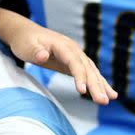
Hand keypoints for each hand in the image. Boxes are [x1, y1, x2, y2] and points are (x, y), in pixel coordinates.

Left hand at [0, 8, 117, 104]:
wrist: (25, 33)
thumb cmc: (24, 41)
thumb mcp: (25, 47)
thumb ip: (34, 52)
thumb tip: (43, 56)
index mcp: (62, 45)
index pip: (74, 62)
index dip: (79, 76)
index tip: (82, 91)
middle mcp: (73, 49)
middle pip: (87, 68)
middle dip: (96, 85)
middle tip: (103, 101)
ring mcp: (75, 55)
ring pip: (91, 71)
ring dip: (101, 85)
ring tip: (109, 99)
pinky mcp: (73, 62)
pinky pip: (88, 72)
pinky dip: (98, 82)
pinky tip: (107, 92)